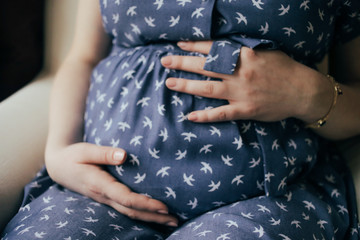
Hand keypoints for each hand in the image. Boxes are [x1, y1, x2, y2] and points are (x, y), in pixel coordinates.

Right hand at [45, 143, 177, 225]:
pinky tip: (154, 214)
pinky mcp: (107, 197)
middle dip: (154, 216)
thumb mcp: (85, 150)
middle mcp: (104, 196)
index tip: (164, 206)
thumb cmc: (73, 156)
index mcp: (99, 184)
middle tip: (175, 220)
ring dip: (150, 218)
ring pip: (130, 212)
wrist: (59, 166)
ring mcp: (105, 199)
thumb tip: (124, 155)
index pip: (126, 198)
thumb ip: (104, 153)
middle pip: (132, 211)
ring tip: (171, 221)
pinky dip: (141, 213)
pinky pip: (126, 209)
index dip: (145, 204)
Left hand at [161, 41, 330, 122]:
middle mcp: (240, 73)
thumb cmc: (285, 69)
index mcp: (245, 56)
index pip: (214, 49)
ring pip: (208, 89)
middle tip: (165, 62)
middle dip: (183, 64)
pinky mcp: (245, 110)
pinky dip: (205, 116)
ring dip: (187, 86)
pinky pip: (221, 114)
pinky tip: (190, 116)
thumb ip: (243, 50)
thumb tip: (222, 47)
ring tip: (170, 83)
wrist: (303, 91)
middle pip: (205, 68)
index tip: (179, 45)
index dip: (194, 46)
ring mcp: (241, 93)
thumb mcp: (265, 51)